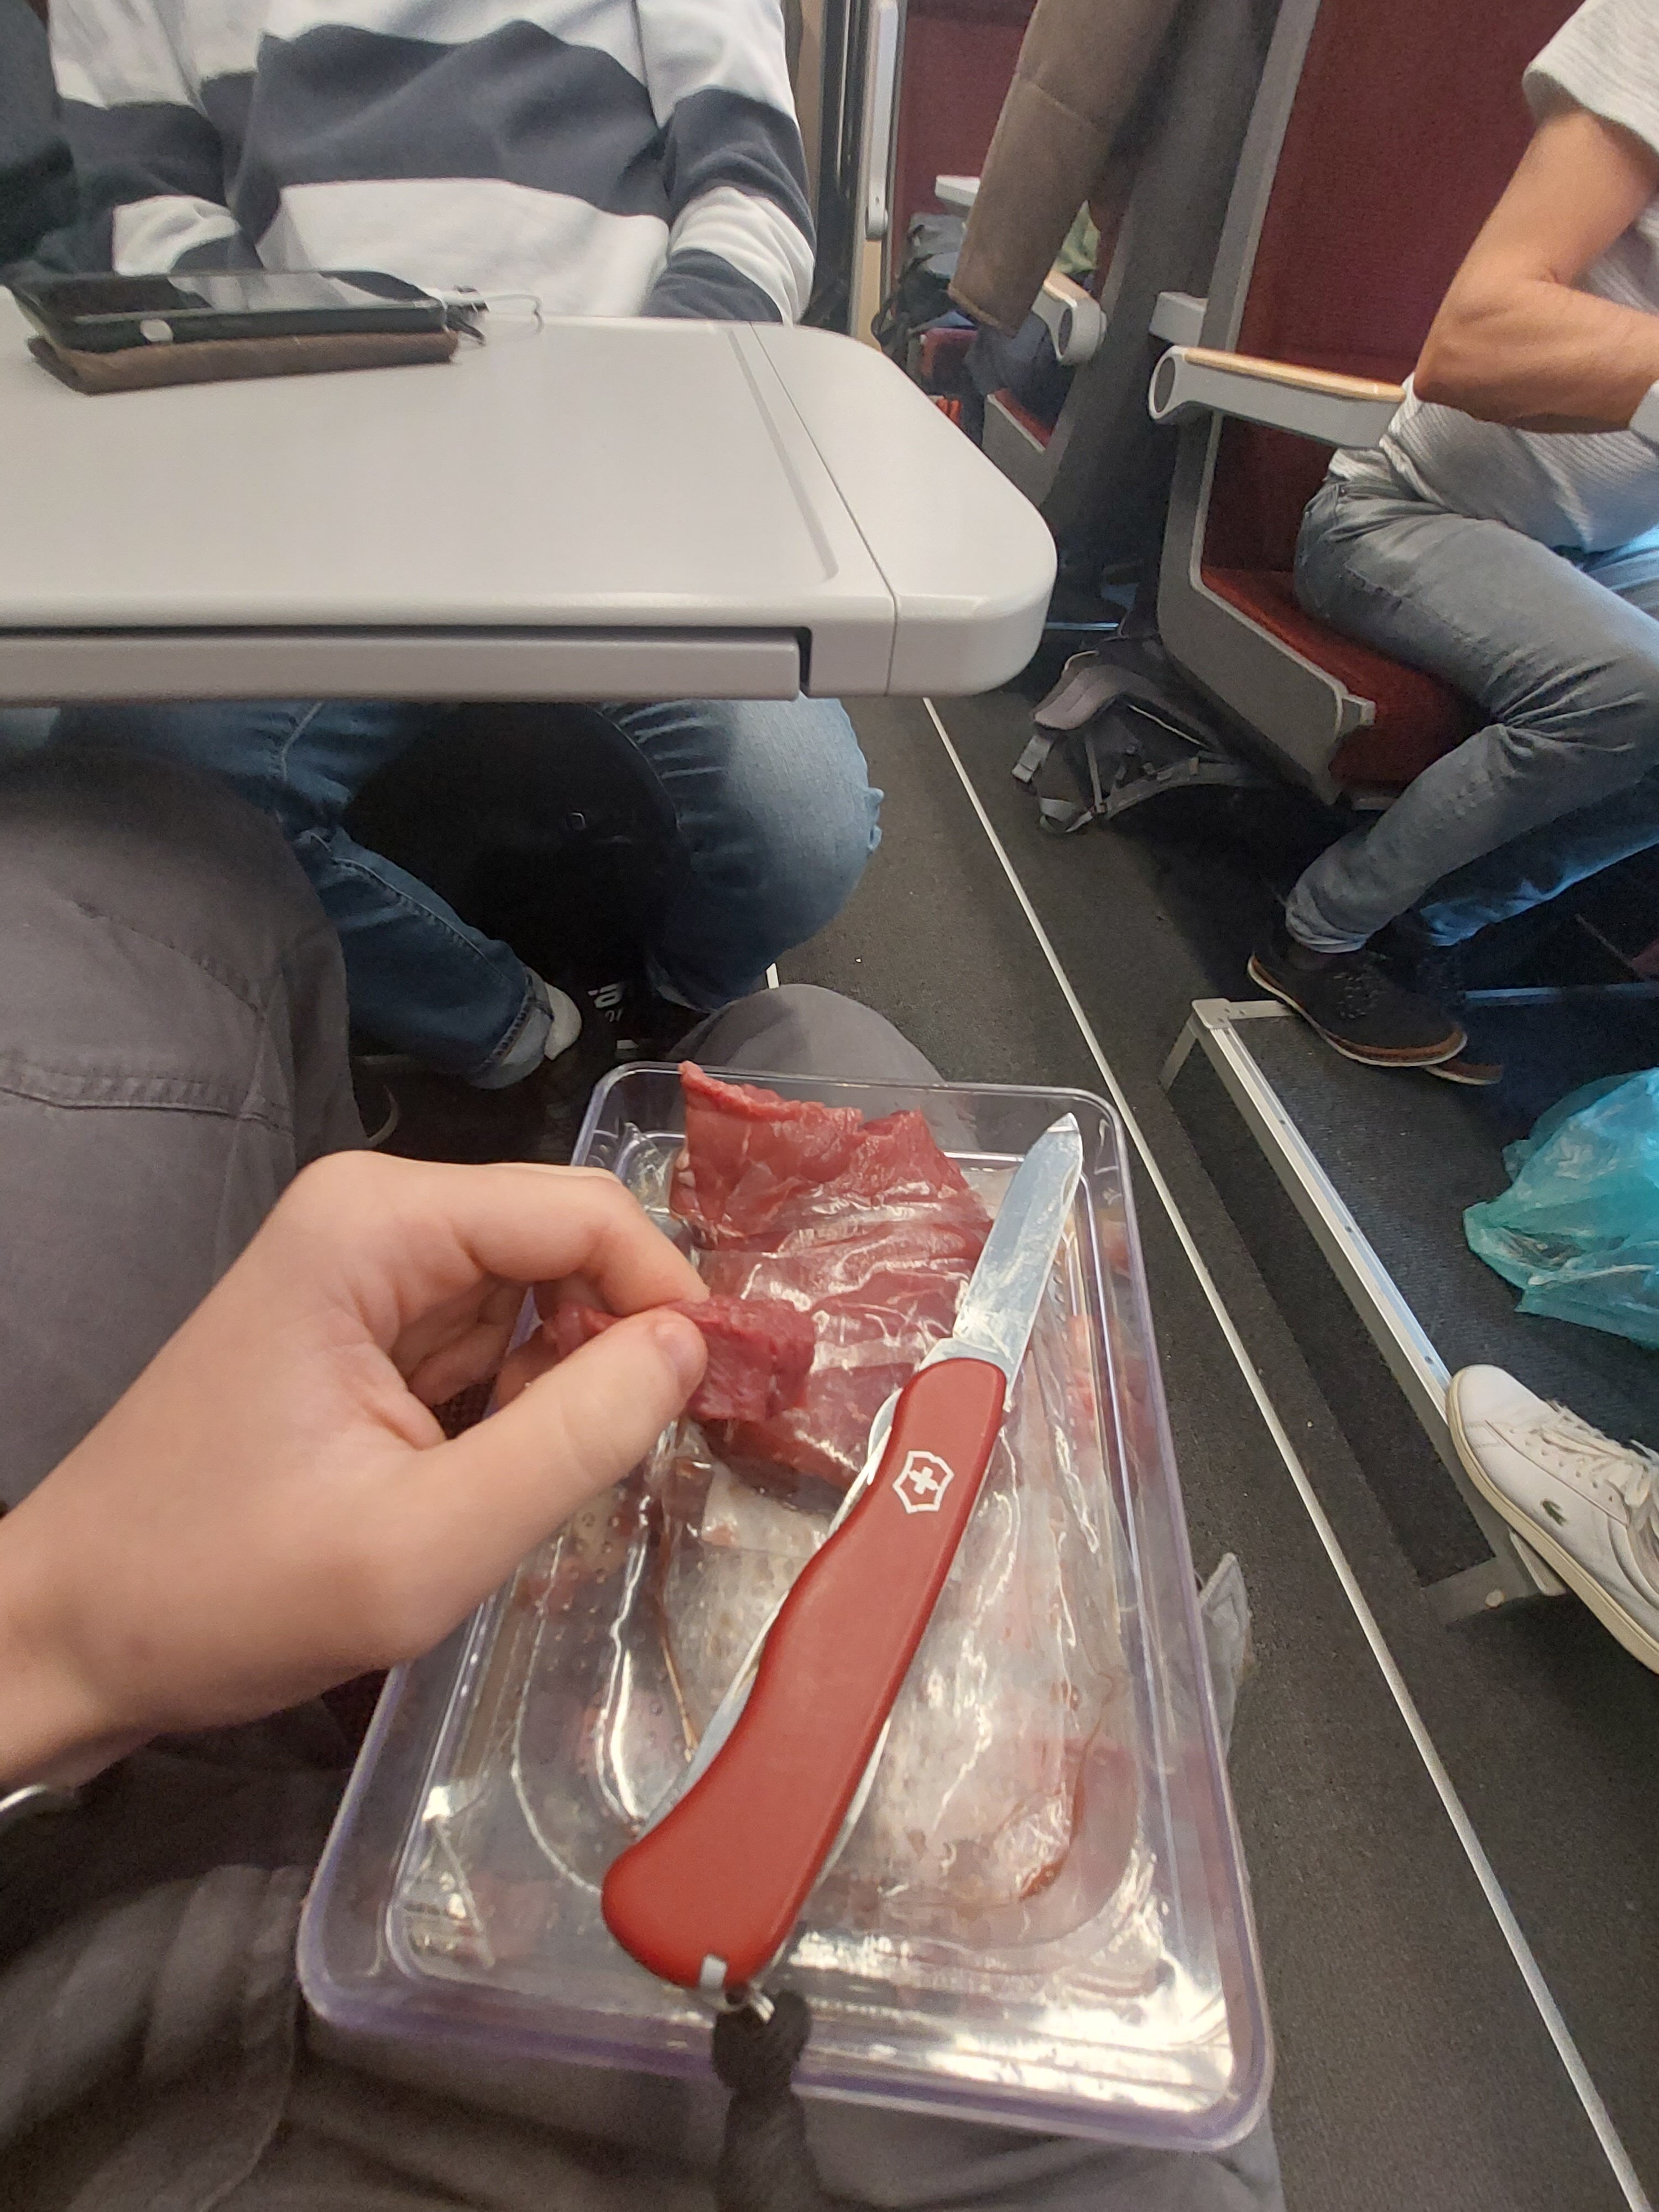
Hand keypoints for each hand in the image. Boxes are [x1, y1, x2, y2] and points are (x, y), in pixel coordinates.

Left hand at [0, 1153, 706, 1787]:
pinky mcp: (360, 1333)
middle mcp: (373, 1219)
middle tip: (629, 1472)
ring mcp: (363, 1275)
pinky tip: (486, 1489)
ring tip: (532, 1498)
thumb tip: (694, 1348)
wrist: (68, 1636)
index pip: (586, 1213)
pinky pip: (490, 1346)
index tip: (721, 1404)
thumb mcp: (425, 1543)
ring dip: (564, 1393)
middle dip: (617, 1350)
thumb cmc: (224, 1592)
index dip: (669, 1297)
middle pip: (564, 1250)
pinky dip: (517, 1413)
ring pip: (536, 1303)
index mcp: (378, 1225)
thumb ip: (575, 1438)